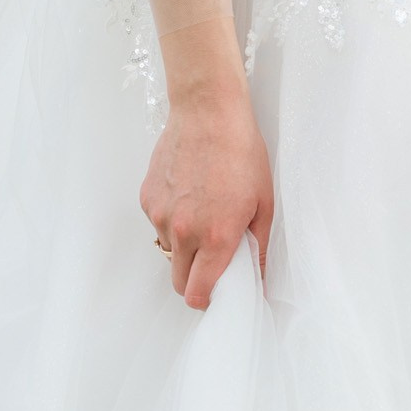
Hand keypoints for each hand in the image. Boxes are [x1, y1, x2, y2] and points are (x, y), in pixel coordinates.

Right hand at [139, 18, 273, 309]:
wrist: (208, 112)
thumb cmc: (242, 152)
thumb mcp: (263, 202)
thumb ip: (259, 247)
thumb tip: (260, 277)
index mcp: (216, 237)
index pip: (197, 293)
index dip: (206, 299)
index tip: (214, 294)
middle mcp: (183, 231)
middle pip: (177, 281)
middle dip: (192, 279)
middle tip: (209, 260)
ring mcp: (161, 215)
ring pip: (167, 250)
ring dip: (182, 245)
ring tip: (201, 213)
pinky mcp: (147, 198)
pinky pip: (158, 222)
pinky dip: (170, 218)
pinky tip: (187, 192)